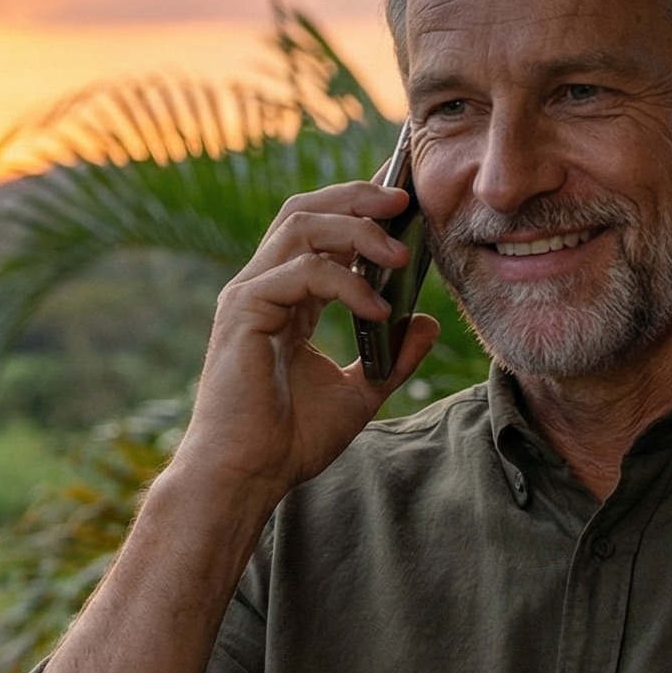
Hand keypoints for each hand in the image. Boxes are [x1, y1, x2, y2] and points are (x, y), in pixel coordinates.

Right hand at [168, 181, 441, 510]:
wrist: (248, 476)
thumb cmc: (289, 441)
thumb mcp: (359, 393)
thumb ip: (393, 357)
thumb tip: (427, 322)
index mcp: (285, 297)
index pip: (319, 229)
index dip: (358, 205)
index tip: (403, 197)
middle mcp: (263, 286)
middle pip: (306, 209)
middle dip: (357, 196)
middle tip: (405, 200)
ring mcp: (250, 294)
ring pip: (301, 225)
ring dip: (358, 229)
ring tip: (399, 254)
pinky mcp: (244, 310)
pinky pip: (301, 272)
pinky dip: (345, 282)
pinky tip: (376, 308)